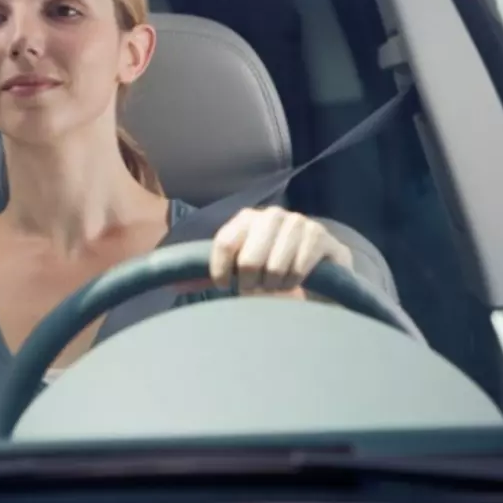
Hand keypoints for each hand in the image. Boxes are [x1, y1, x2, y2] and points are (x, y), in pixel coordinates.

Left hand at [210, 206, 351, 296]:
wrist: (322, 267)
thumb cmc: (274, 267)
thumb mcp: (241, 267)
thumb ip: (214, 272)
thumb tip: (180, 285)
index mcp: (246, 218)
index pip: (224, 243)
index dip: (221, 271)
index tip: (225, 286)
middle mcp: (271, 214)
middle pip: (248, 261)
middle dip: (250, 284)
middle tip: (257, 288)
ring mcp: (297, 222)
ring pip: (274, 268)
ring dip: (275, 285)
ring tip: (278, 284)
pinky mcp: (319, 235)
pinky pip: (298, 269)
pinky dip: (294, 282)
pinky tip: (296, 280)